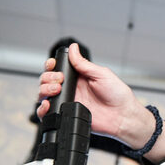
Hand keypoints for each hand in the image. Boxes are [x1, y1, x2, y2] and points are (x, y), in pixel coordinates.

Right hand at [37, 43, 151, 146]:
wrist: (122, 116)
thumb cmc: (117, 94)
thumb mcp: (102, 74)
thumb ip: (84, 64)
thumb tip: (73, 48)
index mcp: (78, 77)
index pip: (57, 68)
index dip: (51, 65)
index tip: (53, 64)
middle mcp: (71, 88)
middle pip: (47, 80)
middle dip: (47, 77)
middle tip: (59, 80)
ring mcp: (68, 101)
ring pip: (44, 94)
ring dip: (44, 89)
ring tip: (56, 90)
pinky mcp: (67, 114)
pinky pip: (48, 113)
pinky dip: (42, 109)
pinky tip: (48, 105)